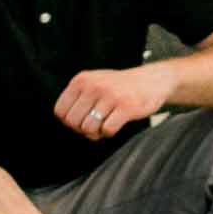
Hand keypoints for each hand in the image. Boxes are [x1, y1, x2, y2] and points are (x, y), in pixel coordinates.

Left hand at [54, 66, 175, 142]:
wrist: (152, 80)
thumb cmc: (120, 86)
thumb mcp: (94, 82)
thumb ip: (77, 97)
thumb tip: (66, 121)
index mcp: (82, 80)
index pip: (60, 111)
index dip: (70, 121)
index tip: (82, 120)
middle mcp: (94, 86)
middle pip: (73, 122)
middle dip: (82, 129)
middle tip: (95, 126)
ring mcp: (111, 96)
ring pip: (89, 128)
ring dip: (96, 133)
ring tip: (104, 126)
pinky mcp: (126, 107)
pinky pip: (107, 130)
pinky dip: (109, 133)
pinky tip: (115, 125)